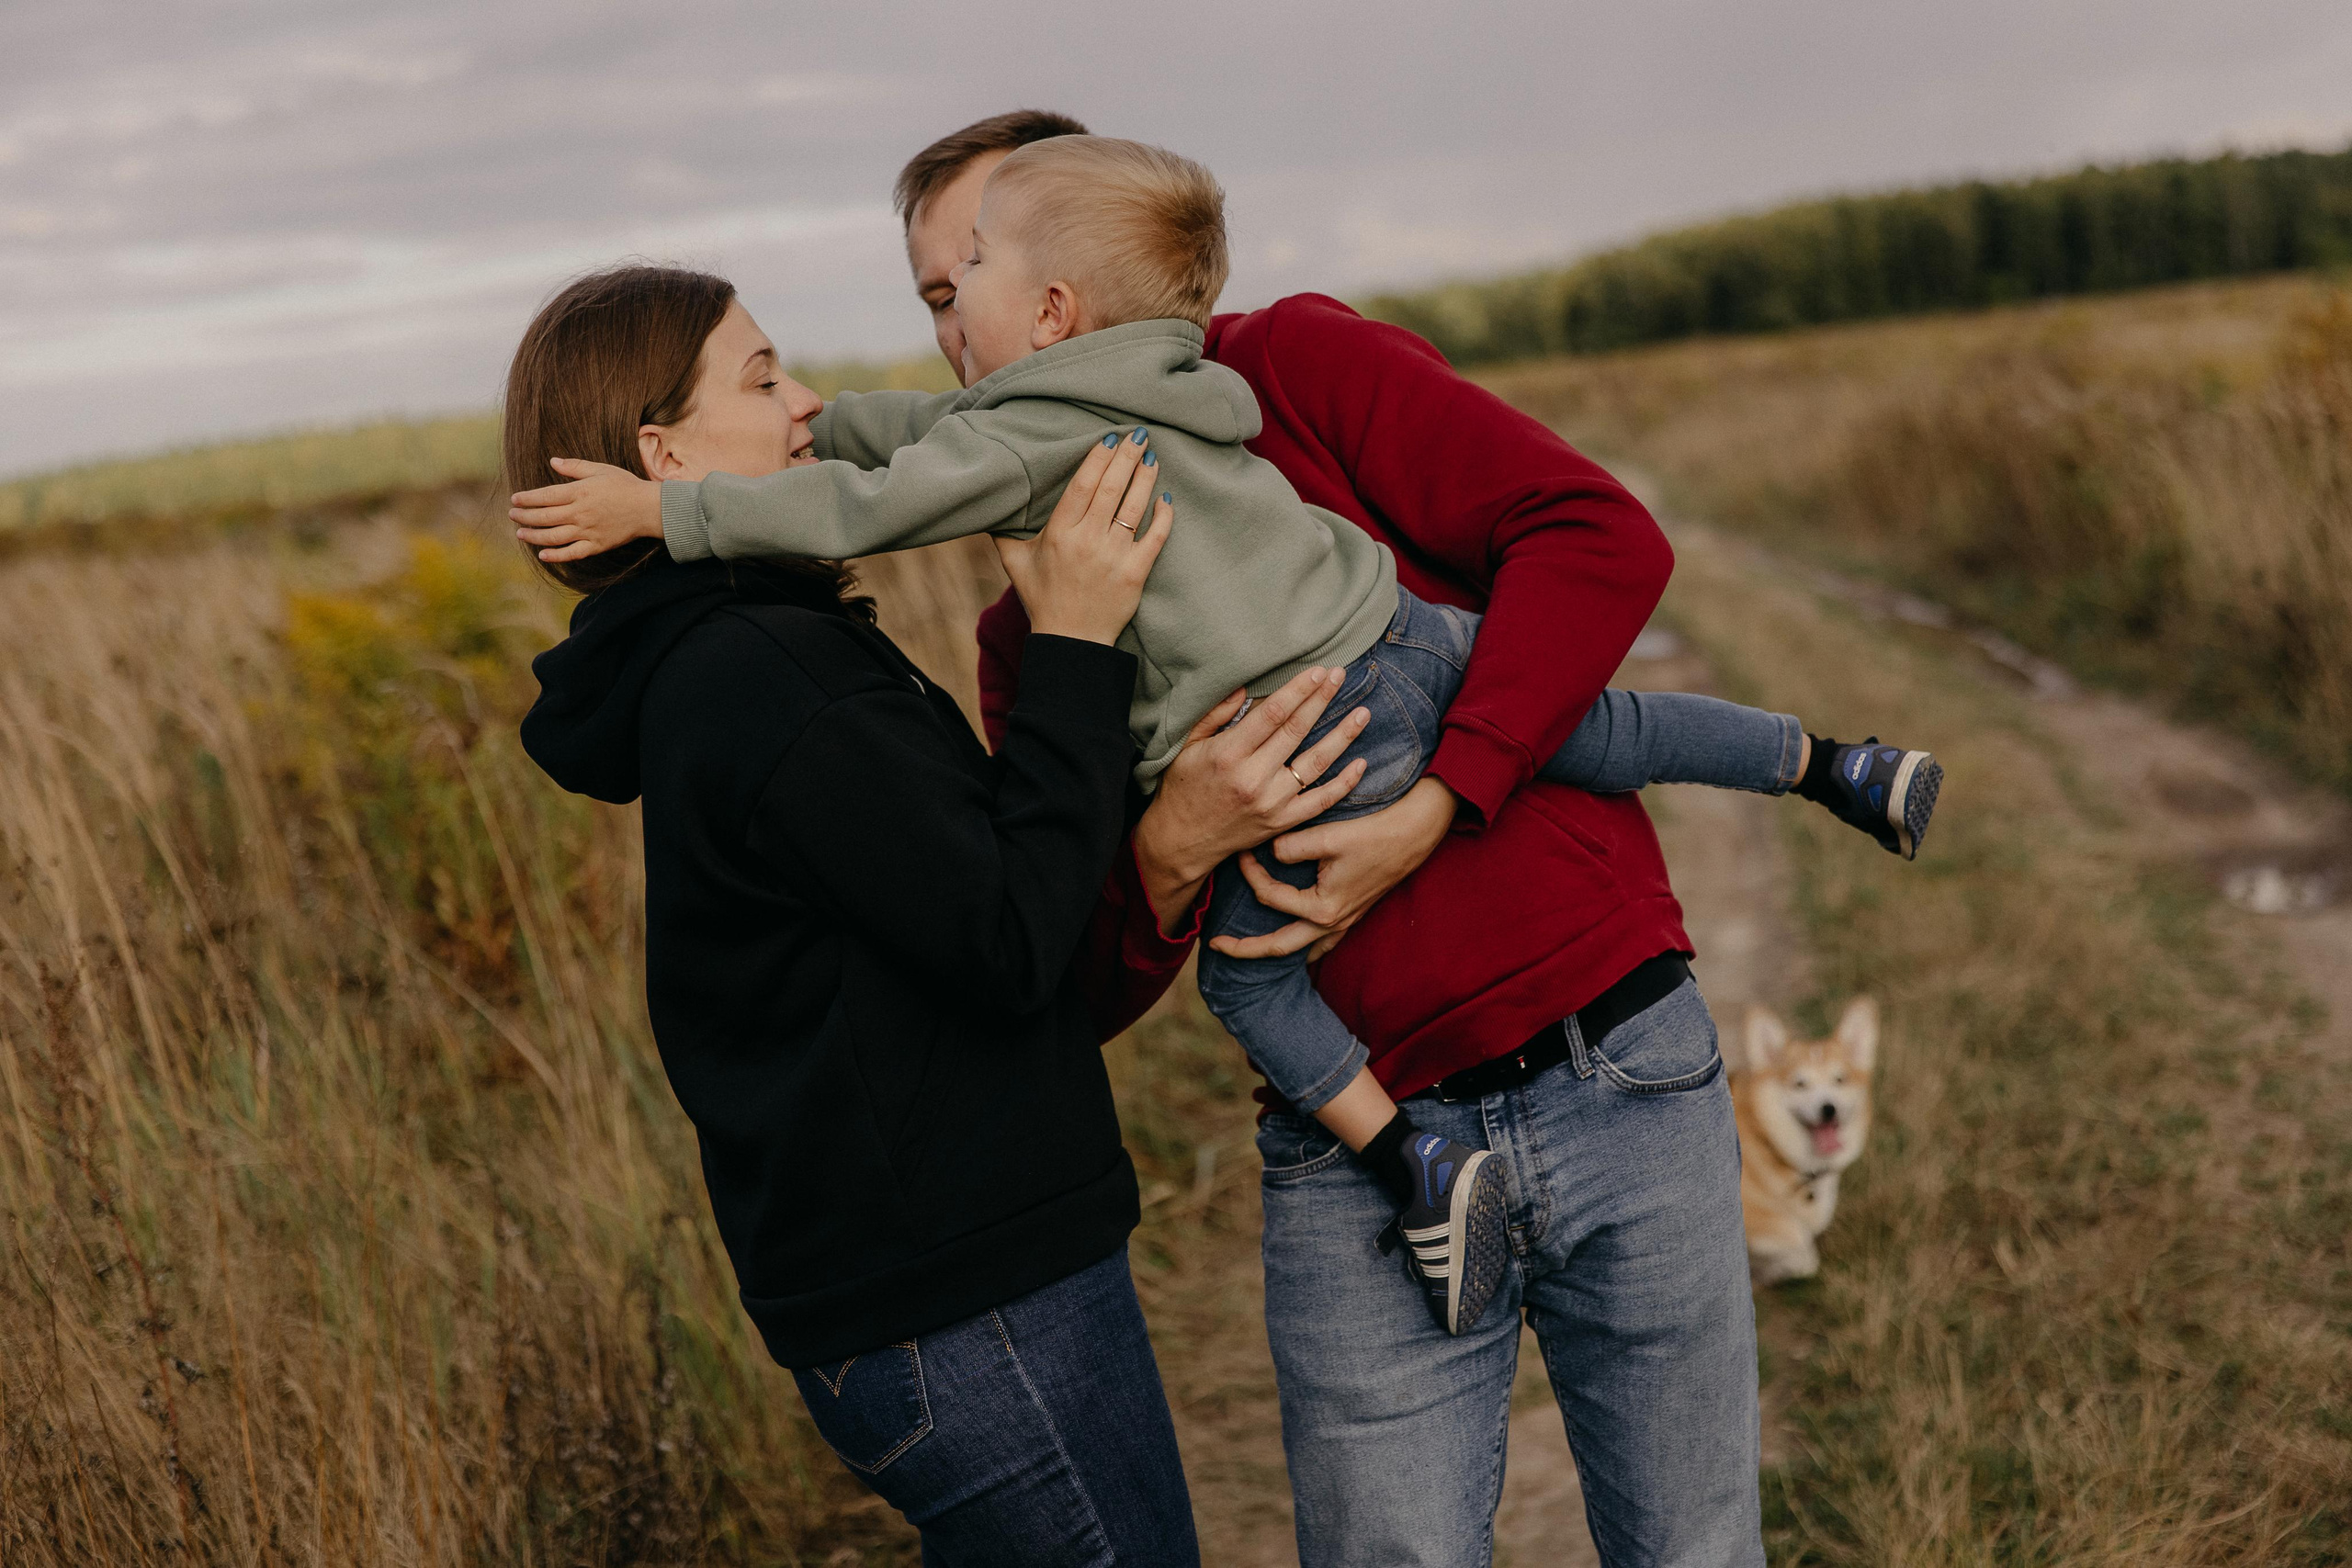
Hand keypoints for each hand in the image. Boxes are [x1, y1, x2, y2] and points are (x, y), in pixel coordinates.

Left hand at [511, 458, 663, 561]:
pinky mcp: (596, 546)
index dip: (527, 498)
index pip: (545, 496)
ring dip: (533, 536)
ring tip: (521, 534)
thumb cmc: (625, 485)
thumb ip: (575, 467)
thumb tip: (552, 461)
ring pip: (553, 537)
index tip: (515, 499)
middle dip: (525, 516)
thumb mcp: (601, 469)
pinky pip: (572, 553)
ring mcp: (587, 532)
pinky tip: (543, 555)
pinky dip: (556, 556)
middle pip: (545, 517)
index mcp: (580, 492)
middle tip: (512, 515)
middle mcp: (580, 513)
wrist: (649, 508)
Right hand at [995, 430, 1172, 644]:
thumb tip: (990, 505)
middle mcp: (1087, 541)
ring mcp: (1114, 557)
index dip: (1098, 459)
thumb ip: (1004, 532)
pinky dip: (1163, 516)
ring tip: (1152, 457)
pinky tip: (1166, 497)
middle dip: (1127, 457)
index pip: (1082, 485)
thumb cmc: (1043, 599)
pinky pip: (1155, 539)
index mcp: (1059, 534)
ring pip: (1134, 508)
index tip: (1110, 438)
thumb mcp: (1014, 563)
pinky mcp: (1135, 574)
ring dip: (1145, 478)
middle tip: (1140, 434)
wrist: (1071, 641)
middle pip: (1112, 489)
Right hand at [1130, 666, 1372, 931]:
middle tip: (1340, 675)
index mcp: (1228, 754)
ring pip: (1316, 764)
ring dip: (1342, 737)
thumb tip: (1244, 686)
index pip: (1272, 714)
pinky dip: (1344, 783)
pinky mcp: (1282, 823)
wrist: (1181, 841)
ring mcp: (1271, 803)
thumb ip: (1215, 714)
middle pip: (1297, 731)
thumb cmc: (1183, 787)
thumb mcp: (1188, 746)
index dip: (1298, 690)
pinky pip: (1321, 801)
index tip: (1317, 671)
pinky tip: (1361, 763)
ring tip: (1362, 713)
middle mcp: (1253, 778)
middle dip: (1322, 700)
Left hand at [1208, 775, 1456, 960]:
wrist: (1415, 831)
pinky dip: (1301, 943)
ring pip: (1300, 948)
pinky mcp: (1352, 913)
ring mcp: (1344, 922)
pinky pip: (1320, 941)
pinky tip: (1292, 940)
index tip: (1241, 852)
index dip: (1250, 873)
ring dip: (1273, 949)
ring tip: (1249, 950)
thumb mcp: (1328, 836)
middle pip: (1279, 947)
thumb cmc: (1374, 833)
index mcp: (1322, 908)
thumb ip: (1291, 847)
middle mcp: (1332, 923)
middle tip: (1215, 946)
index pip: (1270, 896)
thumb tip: (1269, 853)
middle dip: (1246, 950)